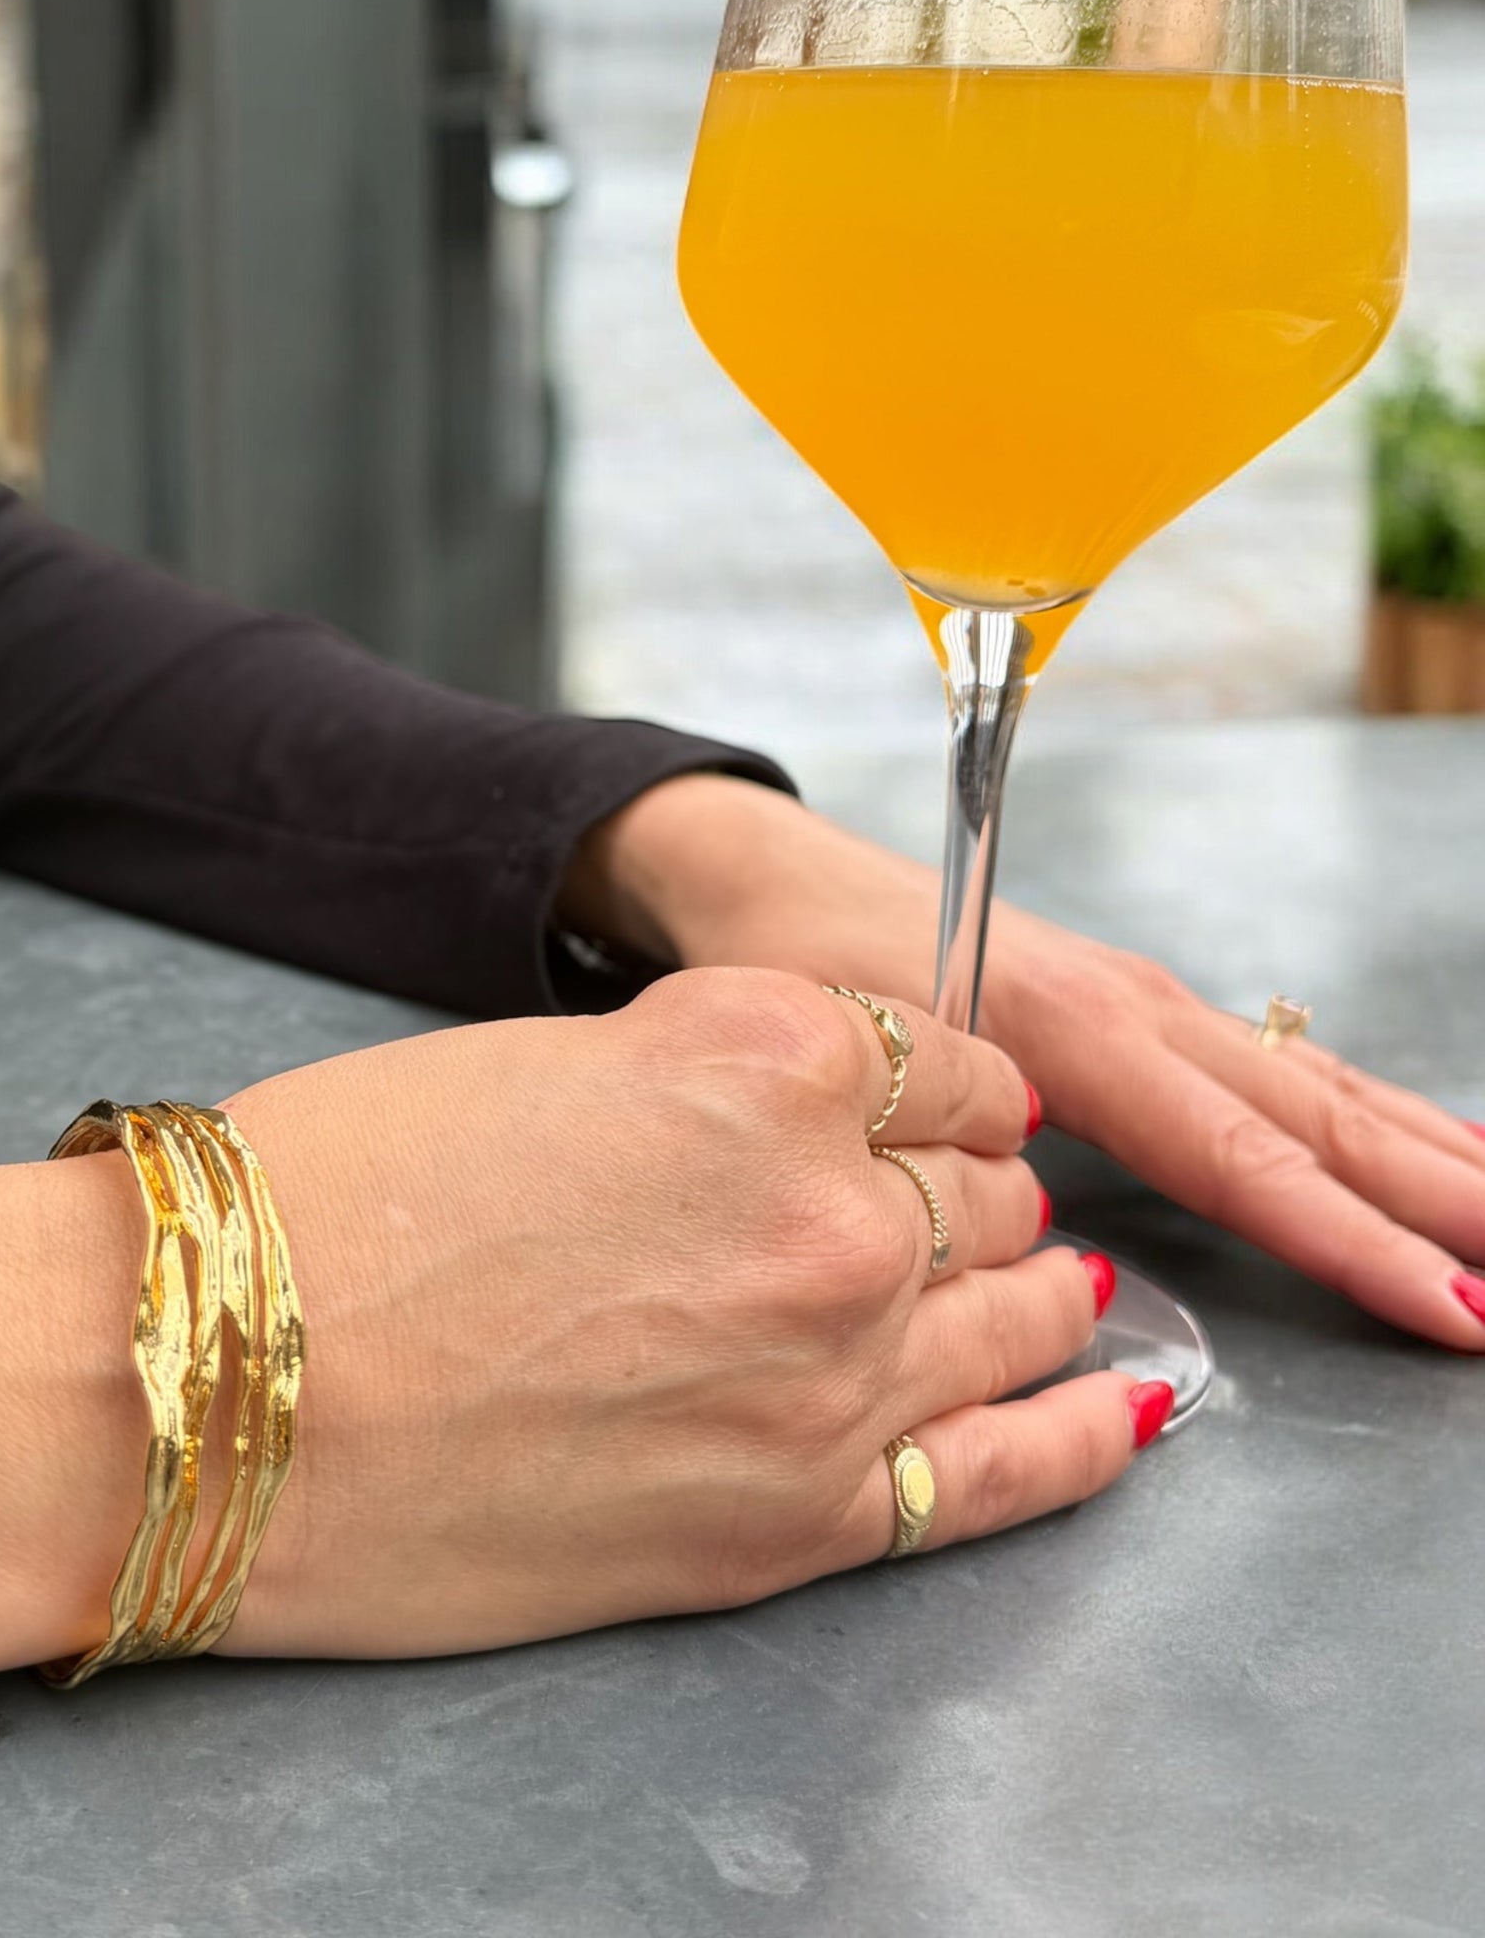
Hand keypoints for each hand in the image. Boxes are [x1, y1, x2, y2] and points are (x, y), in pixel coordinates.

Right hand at [0, 971, 1146, 1736]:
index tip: (920, 1100)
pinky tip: (1118, 1402)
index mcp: (764, 1049)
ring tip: (1034, 1284)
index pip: (945, 1053)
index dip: (932, 1077)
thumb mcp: (538, 1062)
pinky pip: (1011, 1468)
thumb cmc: (321, 1200)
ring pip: (1021, 1306)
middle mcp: (835, 1204)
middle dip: (966, 1179)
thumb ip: (706, 1076)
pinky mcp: (801, 1523)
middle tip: (934, 1195)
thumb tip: (809, 1109)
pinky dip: (1079, 1430)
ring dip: (1029, 1284)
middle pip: (991, 1181)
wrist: (197, 1390)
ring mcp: (832, 1373)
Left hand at [568, 774, 1484, 1352]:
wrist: (764, 875)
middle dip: (1433, 1200)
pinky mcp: (1132, 1010)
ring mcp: (1143, 1004)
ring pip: (1313, 1088)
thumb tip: (1043, 1230)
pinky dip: (1363, 1116)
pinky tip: (1415, 1148)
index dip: (1347, 1238)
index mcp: (1070, 1027)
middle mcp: (1133, 1010)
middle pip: (1310, 1118)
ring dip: (1425, 1154)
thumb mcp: (851, 1047)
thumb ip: (949, 1130)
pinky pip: (1275, 1071)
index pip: (1237, 1155)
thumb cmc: (793, 958)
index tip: (1446, 1305)